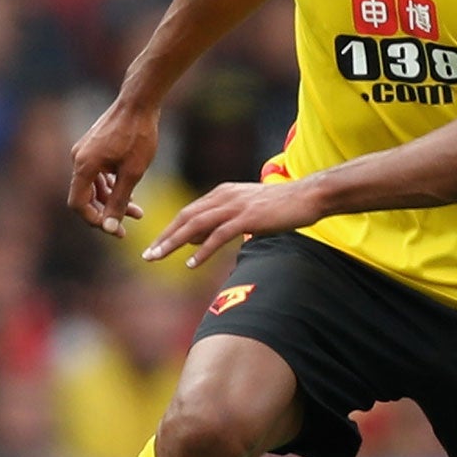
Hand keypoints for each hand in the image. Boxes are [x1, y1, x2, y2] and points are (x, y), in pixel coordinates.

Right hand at [66, 101, 156, 236]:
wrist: (140, 102)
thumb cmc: (138, 135)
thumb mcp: (132, 173)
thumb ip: (118, 202)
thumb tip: (109, 228)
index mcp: (83, 166)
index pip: (78, 204)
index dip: (94, 220)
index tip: (115, 230)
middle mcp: (78, 158)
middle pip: (86, 197)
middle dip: (106, 213)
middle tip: (126, 229)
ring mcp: (85, 151)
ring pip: (94, 186)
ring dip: (112, 201)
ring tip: (137, 212)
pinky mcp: (94, 146)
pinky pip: (98, 173)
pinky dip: (112, 185)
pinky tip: (130, 193)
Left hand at [143, 179, 323, 267]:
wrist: (308, 196)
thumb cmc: (281, 206)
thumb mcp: (246, 210)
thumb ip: (222, 221)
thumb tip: (197, 238)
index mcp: (223, 193)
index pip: (189, 212)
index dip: (170, 229)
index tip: (156, 245)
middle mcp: (224, 196)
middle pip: (186, 217)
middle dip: (165, 237)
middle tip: (148, 254)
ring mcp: (235, 206)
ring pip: (196, 225)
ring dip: (174, 243)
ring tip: (159, 258)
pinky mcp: (247, 218)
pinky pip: (218, 236)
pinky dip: (202, 250)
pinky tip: (191, 263)